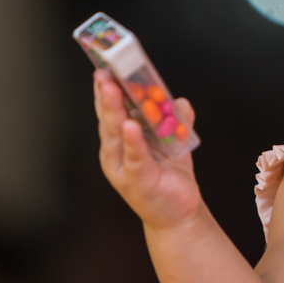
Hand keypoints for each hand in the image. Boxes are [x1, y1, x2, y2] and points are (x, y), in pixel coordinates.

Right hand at [95, 69, 203, 230]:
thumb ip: (174, 122)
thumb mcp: (172, 144)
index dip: (106, 91)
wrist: (179, 213)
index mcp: (121, 143)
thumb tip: (180, 102)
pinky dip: (133, 141)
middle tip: (103, 74)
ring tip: (112, 91)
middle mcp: (116, 154)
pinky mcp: (138, 180)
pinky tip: (130, 126)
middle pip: (108, 120)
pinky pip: (135, 157)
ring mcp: (124, 168)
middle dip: (105, 96)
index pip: (110, 112)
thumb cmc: (169, 178)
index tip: (104, 69)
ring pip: (116, 135)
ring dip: (114, 112)